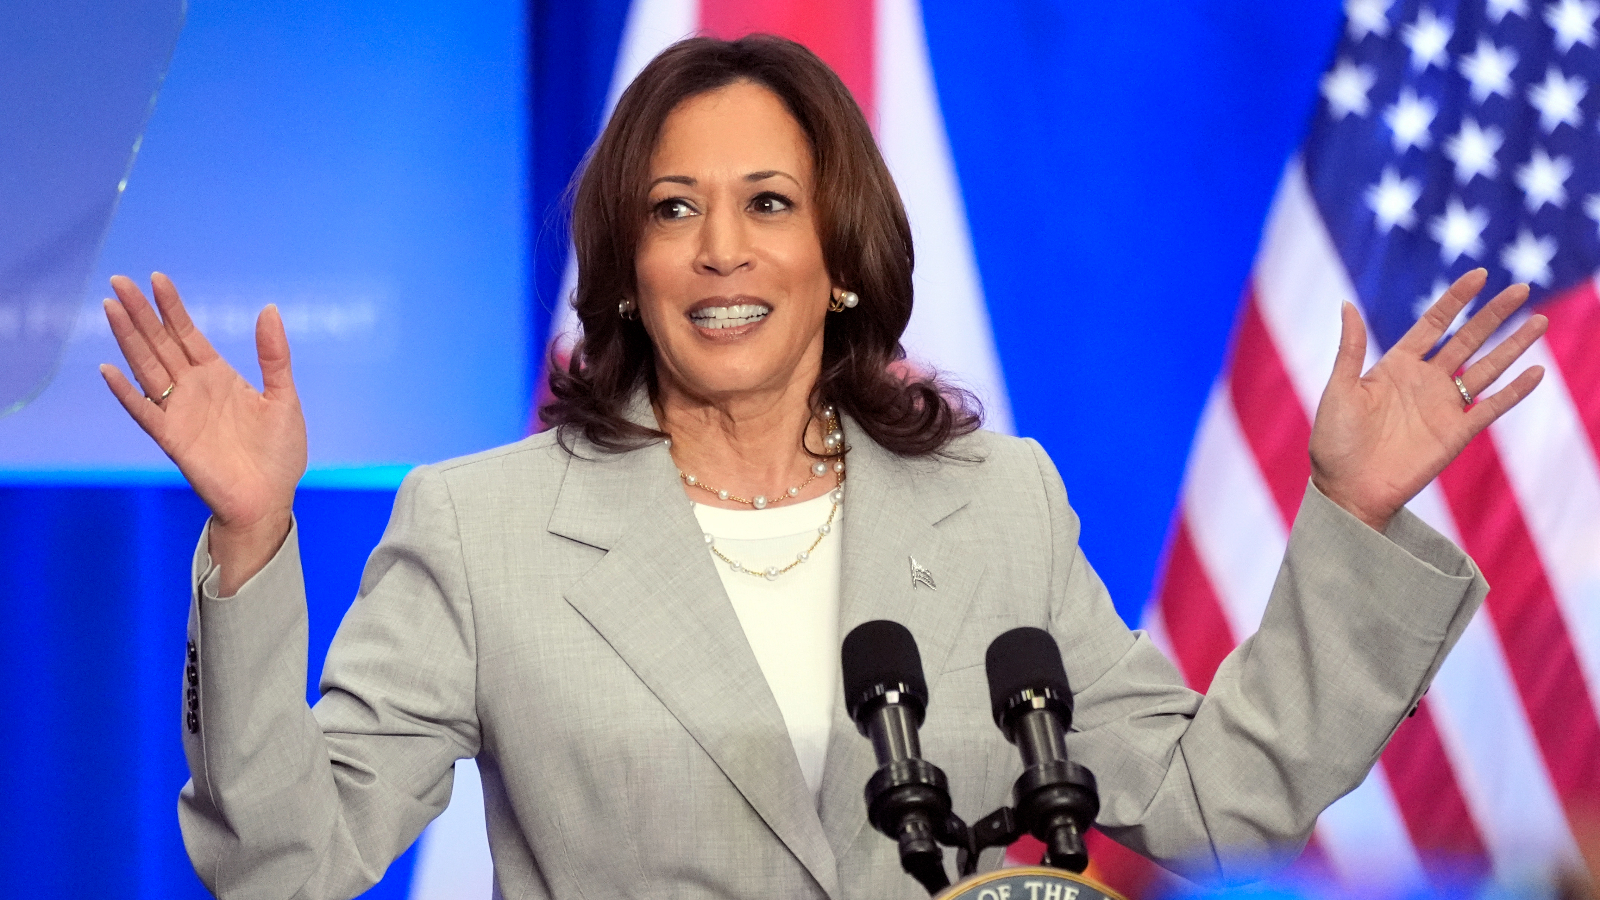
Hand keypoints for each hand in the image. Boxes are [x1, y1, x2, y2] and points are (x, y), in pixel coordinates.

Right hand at [100, 274, 306, 589]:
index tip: (157, 278)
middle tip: (120, 280)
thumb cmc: (279, 452)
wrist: (269, 499)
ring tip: (111, 308)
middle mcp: (193, 389)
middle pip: (160, 343)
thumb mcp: (284, 397)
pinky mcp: (172, 438)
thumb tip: (269, 309)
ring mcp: (179, 411)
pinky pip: (143, 411)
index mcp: (218, 376)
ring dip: (128, 339)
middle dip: (141, 313)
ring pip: (147, 367)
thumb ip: (274, 356)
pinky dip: (126, 392)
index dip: (172, 307)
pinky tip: (109, 369)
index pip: (188, 334)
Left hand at [1309, 268, 1546, 531]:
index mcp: (1395, 366)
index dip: (1456, 299)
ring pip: (1487, 368)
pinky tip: (1536, 372)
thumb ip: (1351, 348)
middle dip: (1493, 314)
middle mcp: (1425, 381)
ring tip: (1539, 322)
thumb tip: (1347, 303)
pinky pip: (1492, 408)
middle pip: (1468, 339)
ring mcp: (1443, 407)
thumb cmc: (1334, 443)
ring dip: (1513, 346)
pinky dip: (1514, 392)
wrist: (1347, 491)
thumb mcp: (1339, 389)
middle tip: (1520, 288)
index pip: (1433, 323)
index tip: (1479, 274)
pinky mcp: (1457, 434)